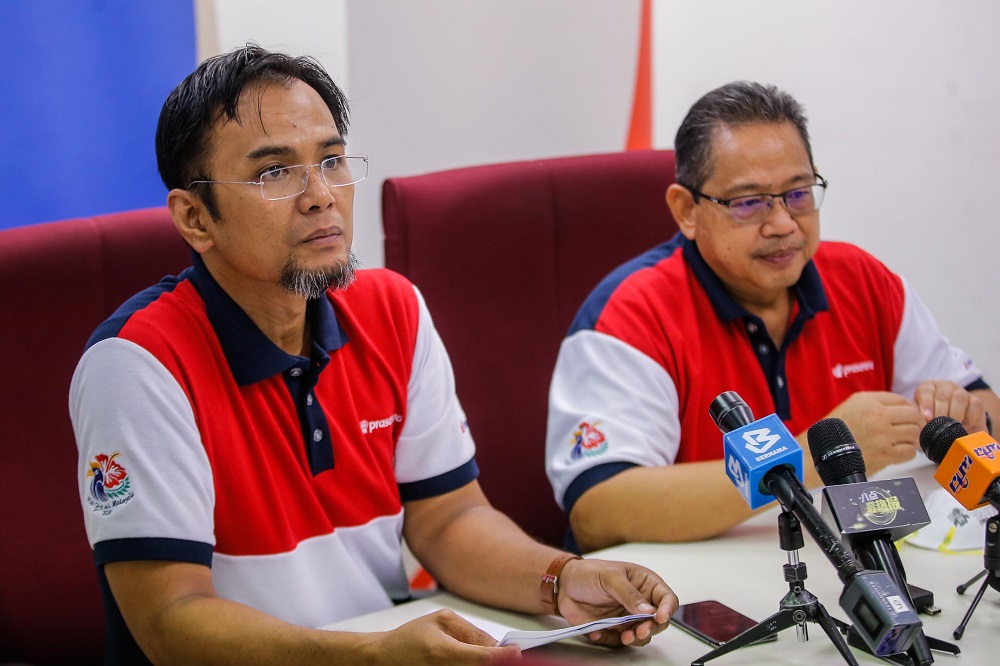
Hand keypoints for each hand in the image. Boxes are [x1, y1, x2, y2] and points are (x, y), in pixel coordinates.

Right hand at [374, 609, 519, 664]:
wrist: (385, 658)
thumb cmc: (409, 639)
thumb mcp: (441, 621)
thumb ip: (470, 632)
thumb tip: (496, 645)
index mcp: (444, 652)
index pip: (485, 658)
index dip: (505, 657)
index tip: (517, 652)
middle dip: (497, 661)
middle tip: (504, 653)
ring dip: (485, 664)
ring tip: (475, 654)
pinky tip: (469, 661)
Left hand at [555, 558, 677, 647]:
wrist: (565, 585)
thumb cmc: (588, 573)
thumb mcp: (609, 577)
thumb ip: (629, 594)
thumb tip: (648, 610)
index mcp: (644, 583)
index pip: (666, 598)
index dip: (667, 609)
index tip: (659, 617)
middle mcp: (640, 602)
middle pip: (658, 622)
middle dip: (651, 628)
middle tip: (640, 631)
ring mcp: (627, 617)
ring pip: (642, 635)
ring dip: (635, 638)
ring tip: (624, 637)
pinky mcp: (614, 629)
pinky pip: (619, 641)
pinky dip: (610, 640)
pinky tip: (598, 632)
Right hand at [826, 391, 921, 475]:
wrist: (824, 451)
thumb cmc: (836, 429)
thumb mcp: (852, 405)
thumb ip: (876, 402)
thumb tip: (902, 406)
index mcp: (868, 401)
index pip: (902, 400)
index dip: (908, 407)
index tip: (907, 415)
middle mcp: (877, 416)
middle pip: (913, 415)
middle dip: (915, 422)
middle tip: (910, 428)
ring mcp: (882, 436)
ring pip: (914, 433)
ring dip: (912, 437)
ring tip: (903, 440)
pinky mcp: (884, 455)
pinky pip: (909, 452)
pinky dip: (907, 452)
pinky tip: (898, 451)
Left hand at [914, 380, 987, 433]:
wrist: (956, 428)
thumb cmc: (934, 422)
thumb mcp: (923, 418)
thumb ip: (920, 419)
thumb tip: (919, 425)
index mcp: (928, 388)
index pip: (926, 391)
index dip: (926, 404)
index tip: (927, 418)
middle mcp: (945, 387)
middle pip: (943, 395)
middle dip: (940, 413)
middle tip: (939, 427)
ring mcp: (962, 392)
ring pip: (959, 398)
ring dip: (954, 415)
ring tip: (950, 429)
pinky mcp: (976, 401)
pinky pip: (974, 405)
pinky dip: (968, 418)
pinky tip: (963, 428)